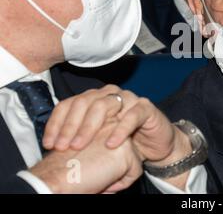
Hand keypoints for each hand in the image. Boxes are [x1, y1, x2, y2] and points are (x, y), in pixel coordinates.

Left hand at [43, 85, 192, 188]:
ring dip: (89, 126)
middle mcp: (110, 95)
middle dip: (70, 125)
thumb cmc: (125, 140)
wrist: (155, 144)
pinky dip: (120, 129)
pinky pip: (131, 115)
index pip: (69, 104)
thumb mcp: (98, 139)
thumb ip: (79, 137)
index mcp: (95, 99)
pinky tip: (111, 144)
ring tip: (81, 145)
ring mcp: (128, 99)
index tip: (50, 143)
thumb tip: (53, 145)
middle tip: (64, 146)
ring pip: (104, 104)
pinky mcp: (146, 108)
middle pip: (84, 102)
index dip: (56, 123)